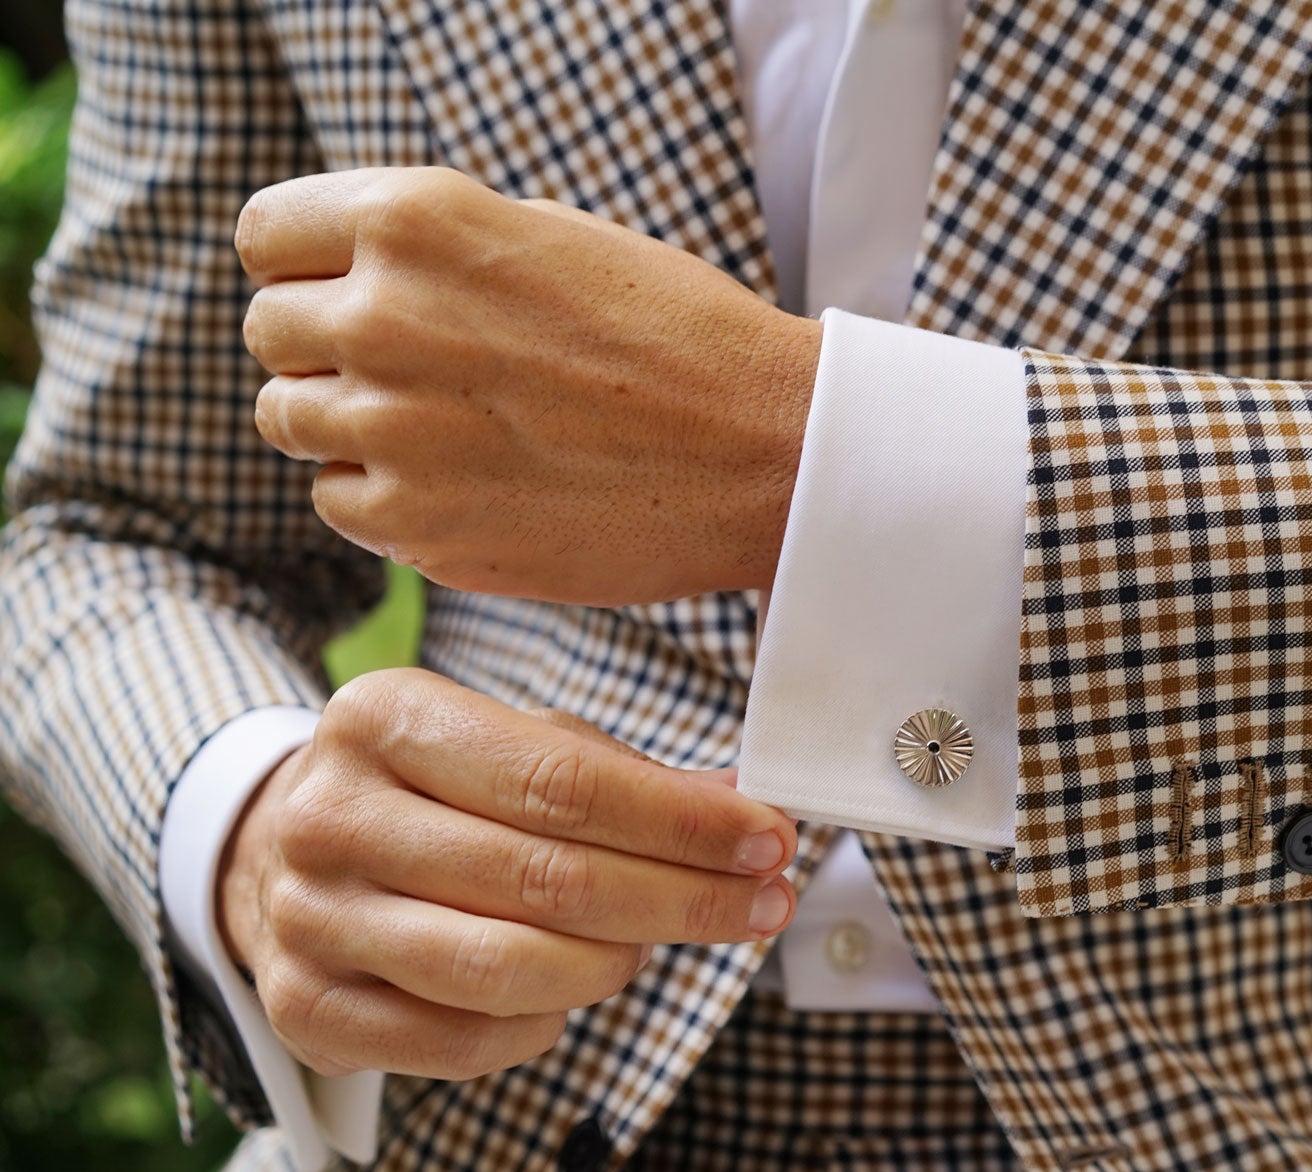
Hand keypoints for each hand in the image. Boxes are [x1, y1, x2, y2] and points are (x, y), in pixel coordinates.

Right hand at [216, 668, 797, 1079]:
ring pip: (504, 967)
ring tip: (655, 943)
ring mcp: (306, 918)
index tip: (769, 842)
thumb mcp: (510, 745)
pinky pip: (462, 1041)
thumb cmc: (434, 791)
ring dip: (614, 964)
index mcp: (382, 717)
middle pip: (544, 878)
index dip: (681, 823)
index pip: (560, 782)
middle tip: (763, 905)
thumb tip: (743, 809)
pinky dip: (542, 1023)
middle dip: (680, 898)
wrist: (282, 851)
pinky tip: (570, 990)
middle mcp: (329, 815)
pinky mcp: (303, 1009)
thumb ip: (619, 774)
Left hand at [236, 166, 820, 605]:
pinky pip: (339, 501)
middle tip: (420, 370)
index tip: (350, 291)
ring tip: (447, 428)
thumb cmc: (676, 336)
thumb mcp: (547, 239)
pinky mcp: (418, 527)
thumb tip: (341, 285)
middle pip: (270, 332)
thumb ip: (429, 252)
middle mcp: (383, 319)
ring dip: (348, 423)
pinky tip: (469, 483)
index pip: (265, 236)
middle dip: (326, 347)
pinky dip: (385, 496)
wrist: (765, 452)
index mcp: (415, 222)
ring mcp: (393, 430)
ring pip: (289, 420)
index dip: (306, 264)